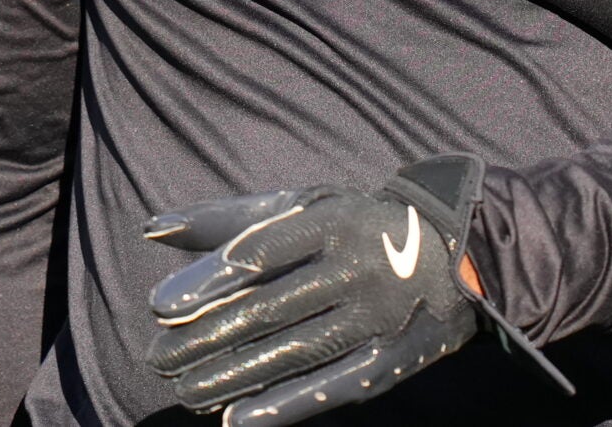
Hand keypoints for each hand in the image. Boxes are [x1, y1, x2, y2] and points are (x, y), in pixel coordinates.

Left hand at [141, 154, 565, 423]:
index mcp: (334, 221)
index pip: (263, 250)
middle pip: (270, 308)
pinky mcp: (390, 359)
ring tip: (183, 390)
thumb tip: (152, 230)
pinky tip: (238, 419)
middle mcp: (357, 267)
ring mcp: (377, 317)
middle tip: (156, 358)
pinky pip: (332, 387)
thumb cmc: (358, 225)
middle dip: (206, 337)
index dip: (210, 279)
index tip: (161, 307)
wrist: (459, 252)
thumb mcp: (304, 206)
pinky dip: (284, 406)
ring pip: (293, 352)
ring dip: (231, 376)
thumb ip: (229, 219)